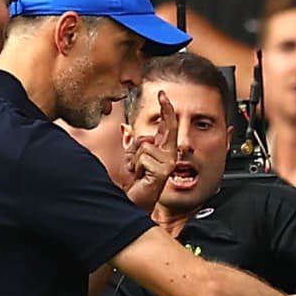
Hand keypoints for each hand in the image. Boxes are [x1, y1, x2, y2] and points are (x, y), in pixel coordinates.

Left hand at [121, 90, 176, 208]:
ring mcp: (168, 163)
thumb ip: (132, 144)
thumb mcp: (129, 158)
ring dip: (134, 158)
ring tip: (137, 171)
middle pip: (169, 126)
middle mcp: (169, 156)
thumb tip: (125, 128)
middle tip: (163, 94)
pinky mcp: (163, 170)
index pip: (168, 126)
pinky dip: (135, 166)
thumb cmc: (133, 183)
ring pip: (145, 144)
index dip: (167, 109)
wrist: (132, 202)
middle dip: (167, 109)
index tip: (163, 94)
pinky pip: (143, 156)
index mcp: (163, 151)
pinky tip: (139, 176)